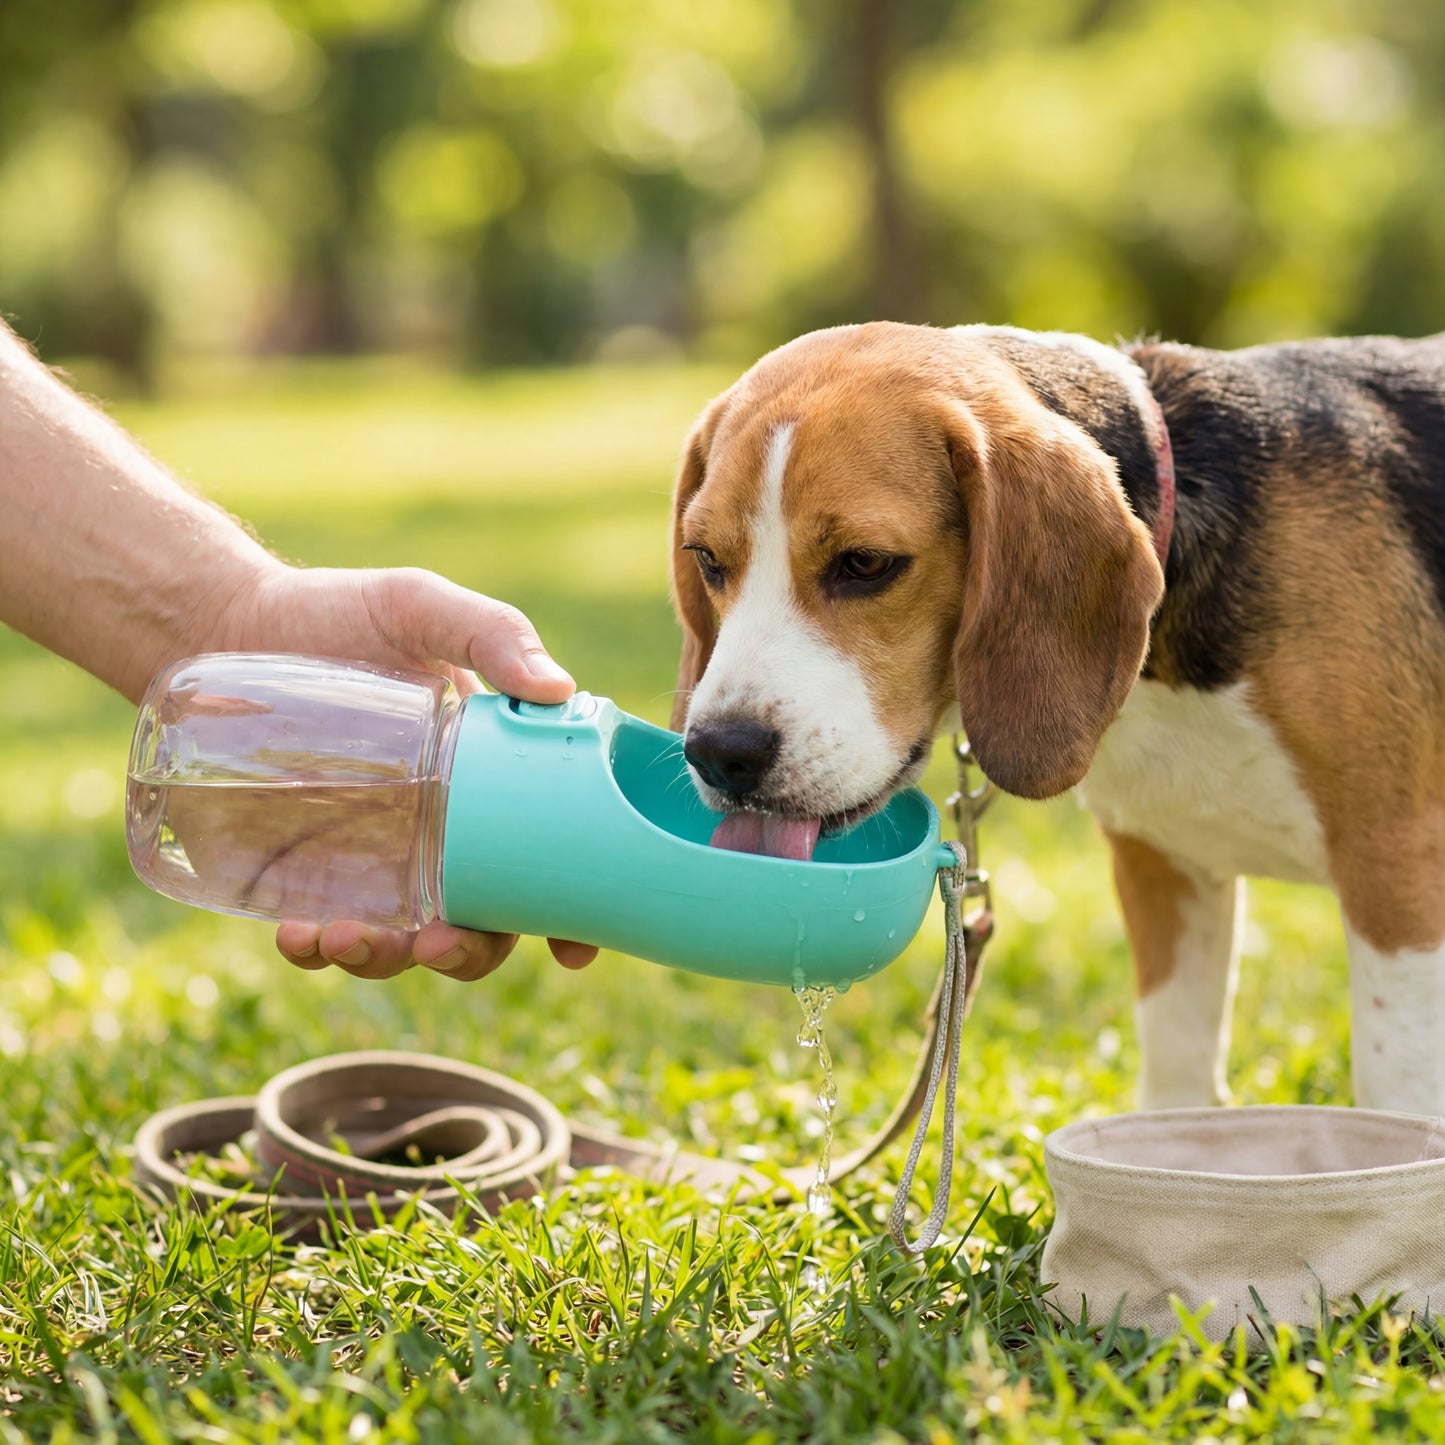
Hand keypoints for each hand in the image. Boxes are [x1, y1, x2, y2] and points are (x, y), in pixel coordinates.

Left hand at [213, 563, 600, 979]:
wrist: (216, 625)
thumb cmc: (331, 611)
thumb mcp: (418, 607)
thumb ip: (490, 634)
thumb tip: (558, 689)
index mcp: (490, 778)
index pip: (547, 853)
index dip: (569, 909)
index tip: (571, 951)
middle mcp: (442, 829)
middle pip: (483, 917)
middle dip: (470, 950)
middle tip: (437, 942)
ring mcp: (373, 857)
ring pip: (403, 940)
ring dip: (386, 958)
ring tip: (344, 936)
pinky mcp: (305, 871)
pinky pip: (324, 932)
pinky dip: (317, 949)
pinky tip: (299, 934)